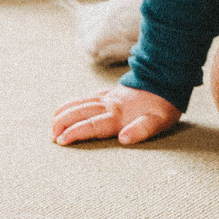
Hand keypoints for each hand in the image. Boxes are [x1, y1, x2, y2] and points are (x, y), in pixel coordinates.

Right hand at [51, 84, 180, 145]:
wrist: (166, 79)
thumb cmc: (164, 105)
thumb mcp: (160, 121)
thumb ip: (142, 130)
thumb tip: (123, 139)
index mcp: (119, 115)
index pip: (92, 125)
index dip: (76, 132)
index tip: (62, 140)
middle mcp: (110, 105)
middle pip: (81, 113)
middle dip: (63, 124)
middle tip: (52, 136)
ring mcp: (108, 97)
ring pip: (80, 103)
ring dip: (64, 113)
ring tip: (52, 125)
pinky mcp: (109, 92)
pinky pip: (86, 97)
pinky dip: (72, 103)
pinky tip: (66, 108)